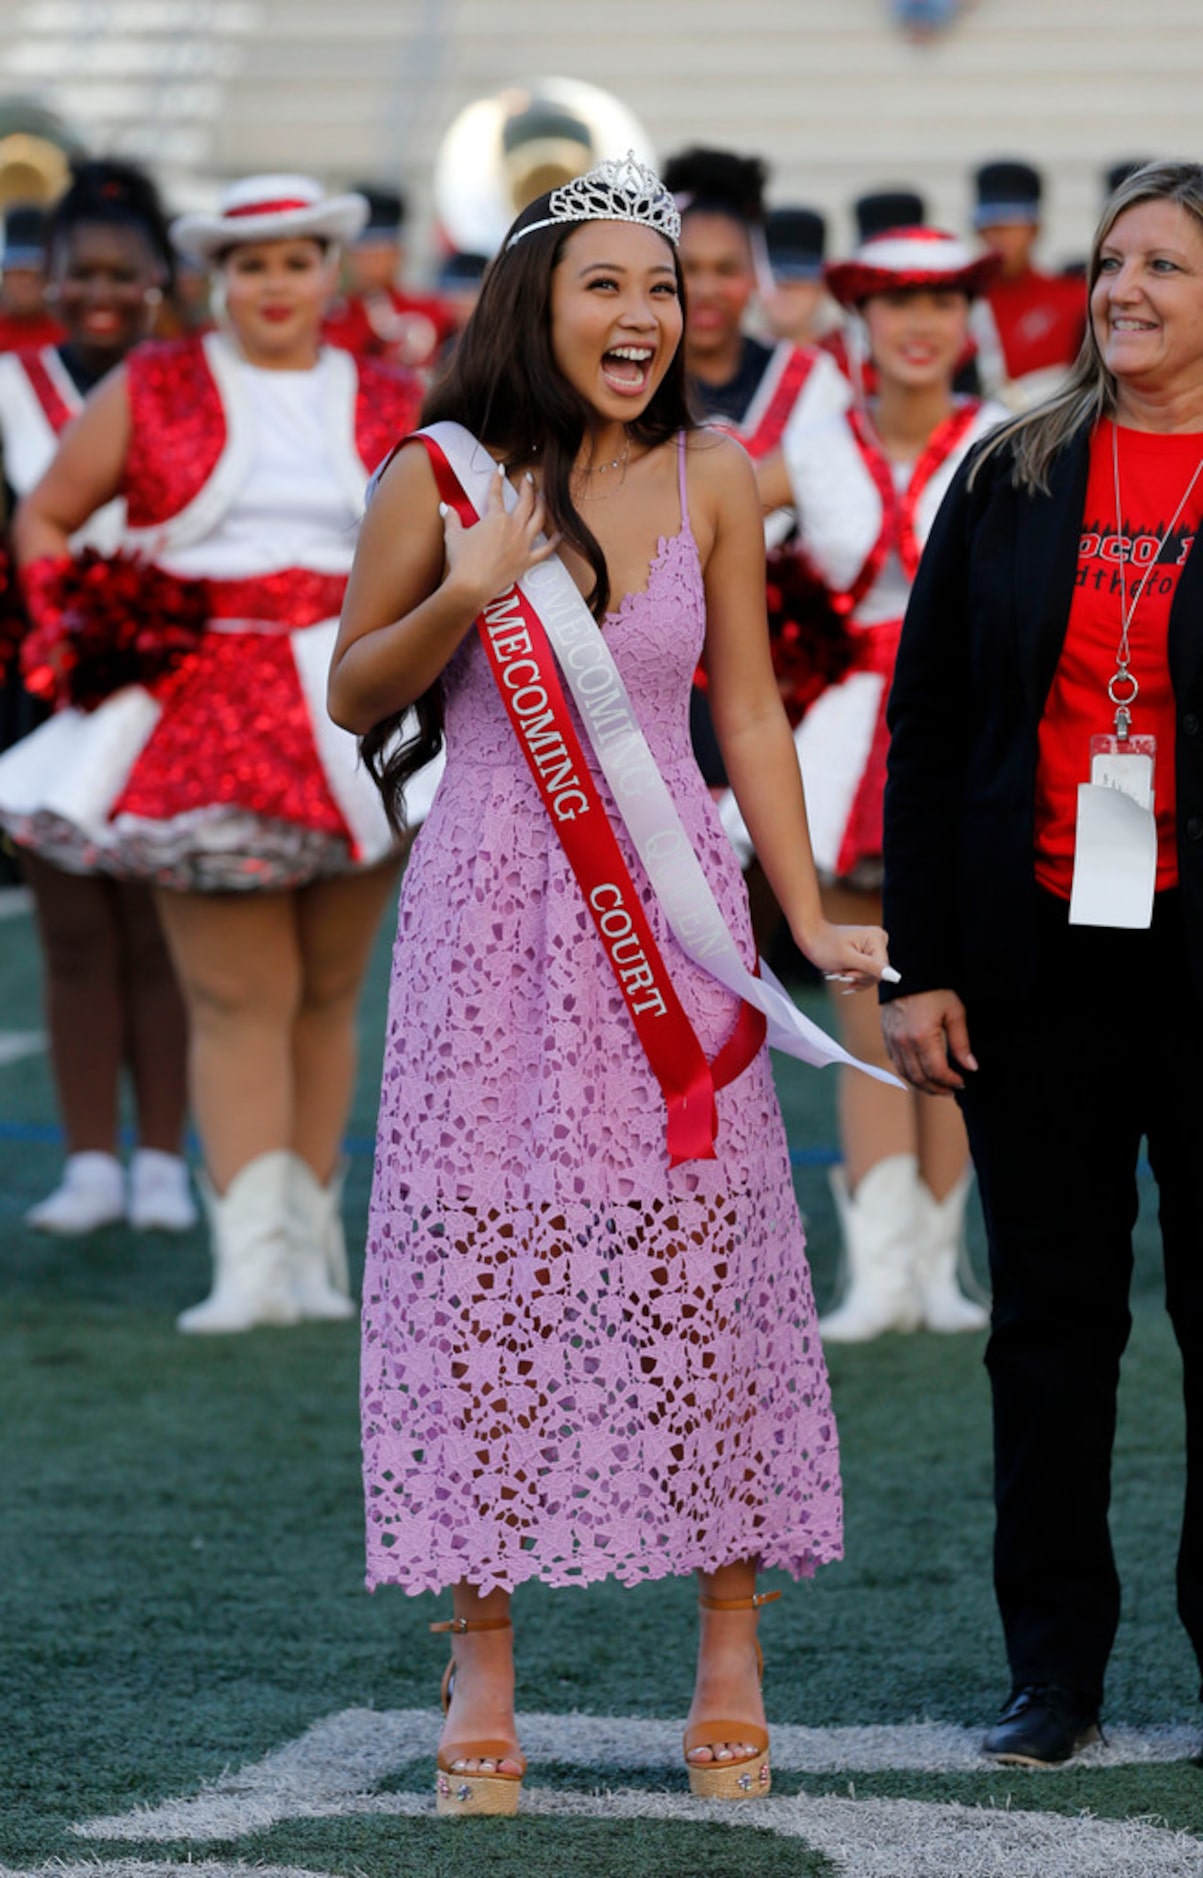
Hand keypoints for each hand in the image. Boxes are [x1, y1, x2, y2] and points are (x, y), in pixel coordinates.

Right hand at [441, 464, 559, 609]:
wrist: (471, 585)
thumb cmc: (462, 561)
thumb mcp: (453, 536)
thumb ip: (452, 519)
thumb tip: (445, 508)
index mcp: (496, 519)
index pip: (496, 494)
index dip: (497, 480)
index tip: (500, 469)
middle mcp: (513, 528)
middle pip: (525, 502)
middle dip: (528, 487)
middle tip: (529, 478)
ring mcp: (523, 544)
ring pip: (539, 520)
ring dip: (543, 506)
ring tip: (544, 497)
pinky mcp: (527, 561)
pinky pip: (546, 550)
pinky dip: (554, 541)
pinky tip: (560, 533)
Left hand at [794, 917, 892, 991]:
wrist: (811, 937)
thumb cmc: (825, 946)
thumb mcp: (847, 959)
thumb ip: (871, 968)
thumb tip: (895, 977)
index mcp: (877, 938)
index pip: (881, 969)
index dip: (863, 976)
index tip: (844, 975)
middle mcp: (879, 940)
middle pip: (877, 973)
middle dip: (857, 977)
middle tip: (839, 974)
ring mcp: (874, 947)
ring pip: (871, 976)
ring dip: (853, 978)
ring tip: (837, 973)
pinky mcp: (868, 953)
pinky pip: (866, 972)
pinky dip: (853, 977)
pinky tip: (841, 976)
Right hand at [880, 989, 977, 1094]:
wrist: (907, 972)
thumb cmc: (934, 989)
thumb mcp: (954, 1012)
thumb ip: (961, 1043)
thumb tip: (971, 1067)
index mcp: (922, 1036)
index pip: (937, 1071)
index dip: (951, 1081)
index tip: (962, 1083)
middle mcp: (904, 1042)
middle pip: (920, 1078)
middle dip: (937, 1088)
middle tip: (951, 1090)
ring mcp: (892, 1040)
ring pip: (906, 1074)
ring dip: (922, 1084)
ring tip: (937, 1086)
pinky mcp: (886, 1037)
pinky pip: (896, 1063)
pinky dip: (909, 1073)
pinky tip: (921, 1073)